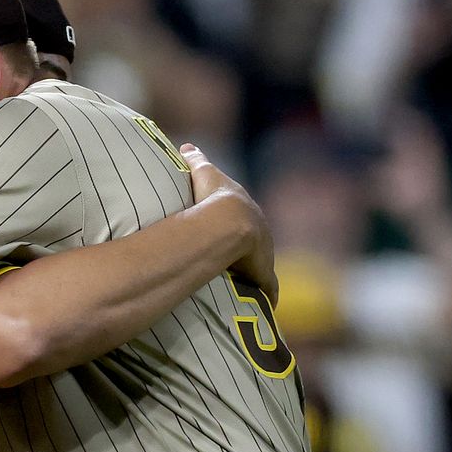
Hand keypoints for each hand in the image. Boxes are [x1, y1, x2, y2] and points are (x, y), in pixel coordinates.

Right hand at [180, 143, 278, 304]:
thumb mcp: (203, 174)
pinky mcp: (262, 274)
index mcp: (247, 210)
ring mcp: (264, 254)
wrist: (228, 220)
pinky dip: (265, 295)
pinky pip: (266, 288)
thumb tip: (186, 146)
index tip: (228, 232)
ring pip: (260, 265)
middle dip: (249, 250)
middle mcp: (261, 231)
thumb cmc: (213, 197)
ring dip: (254, 273)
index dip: (235, 224)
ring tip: (243, 285)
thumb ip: (195, 160)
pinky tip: (264, 304)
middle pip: (256, 242)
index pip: (243, 217)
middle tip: (235, 261)